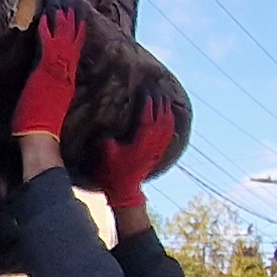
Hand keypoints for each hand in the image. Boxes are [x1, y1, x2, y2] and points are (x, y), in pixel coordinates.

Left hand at [12, 11, 83, 143]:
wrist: (41, 136)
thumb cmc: (42, 128)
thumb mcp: (51, 107)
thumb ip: (53, 95)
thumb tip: (50, 93)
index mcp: (67, 83)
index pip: (75, 57)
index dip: (77, 40)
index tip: (80, 26)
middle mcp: (66, 75)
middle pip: (72, 45)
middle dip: (72, 27)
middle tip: (72, 9)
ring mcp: (57, 72)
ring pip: (63, 42)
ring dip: (62, 24)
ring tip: (62, 8)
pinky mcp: (44, 70)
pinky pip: (47, 45)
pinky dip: (46, 31)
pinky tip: (44, 18)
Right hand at [86, 98, 178, 232]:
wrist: (126, 190)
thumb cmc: (113, 172)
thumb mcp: (106, 155)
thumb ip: (107, 141)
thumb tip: (105, 128)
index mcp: (140, 142)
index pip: (146, 118)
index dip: (146, 103)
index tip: (145, 90)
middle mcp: (152, 143)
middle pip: (160, 117)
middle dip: (158, 100)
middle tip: (154, 86)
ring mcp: (158, 147)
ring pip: (167, 123)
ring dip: (166, 107)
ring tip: (162, 94)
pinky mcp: (160, 150)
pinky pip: (169, 131)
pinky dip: (170, 119)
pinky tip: (169, 111)